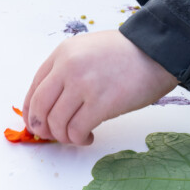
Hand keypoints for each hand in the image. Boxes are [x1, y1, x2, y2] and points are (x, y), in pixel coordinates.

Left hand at [22, 30, 178, 144]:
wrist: (157, 52)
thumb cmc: (125, 54)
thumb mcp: (87, 50)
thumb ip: (67, 71)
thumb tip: (51, 104)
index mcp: (62, 54)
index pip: (34, 89)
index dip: (32, 112)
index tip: (38, 124)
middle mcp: (68, 68)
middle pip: (40, 108)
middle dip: (43, 128)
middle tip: (54, 136)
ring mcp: (84, 85)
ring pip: (57, 123)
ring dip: (63, 136)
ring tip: (76, 136)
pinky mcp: (101, 103)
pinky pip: (77, 130)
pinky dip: (78, 139)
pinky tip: (89, 136)